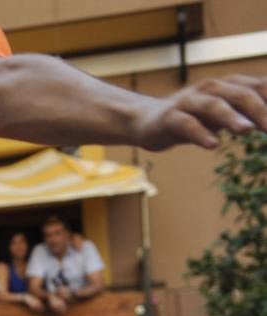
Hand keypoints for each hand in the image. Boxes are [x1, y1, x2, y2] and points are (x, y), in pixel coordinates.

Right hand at [134, 75, 266, 150]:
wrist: (144, 121)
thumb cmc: (193, 117)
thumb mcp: (225, 113)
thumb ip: (251, 113)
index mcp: (229, 86)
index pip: (260, 88)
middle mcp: (211, 89)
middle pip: (241, 95)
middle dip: (261, 110)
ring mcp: (188, 102)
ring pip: (213, 106)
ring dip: (232, 117)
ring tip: (247, 130)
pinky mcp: (169, 118)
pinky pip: (186, 125)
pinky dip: (200, 134)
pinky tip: (212, 145)